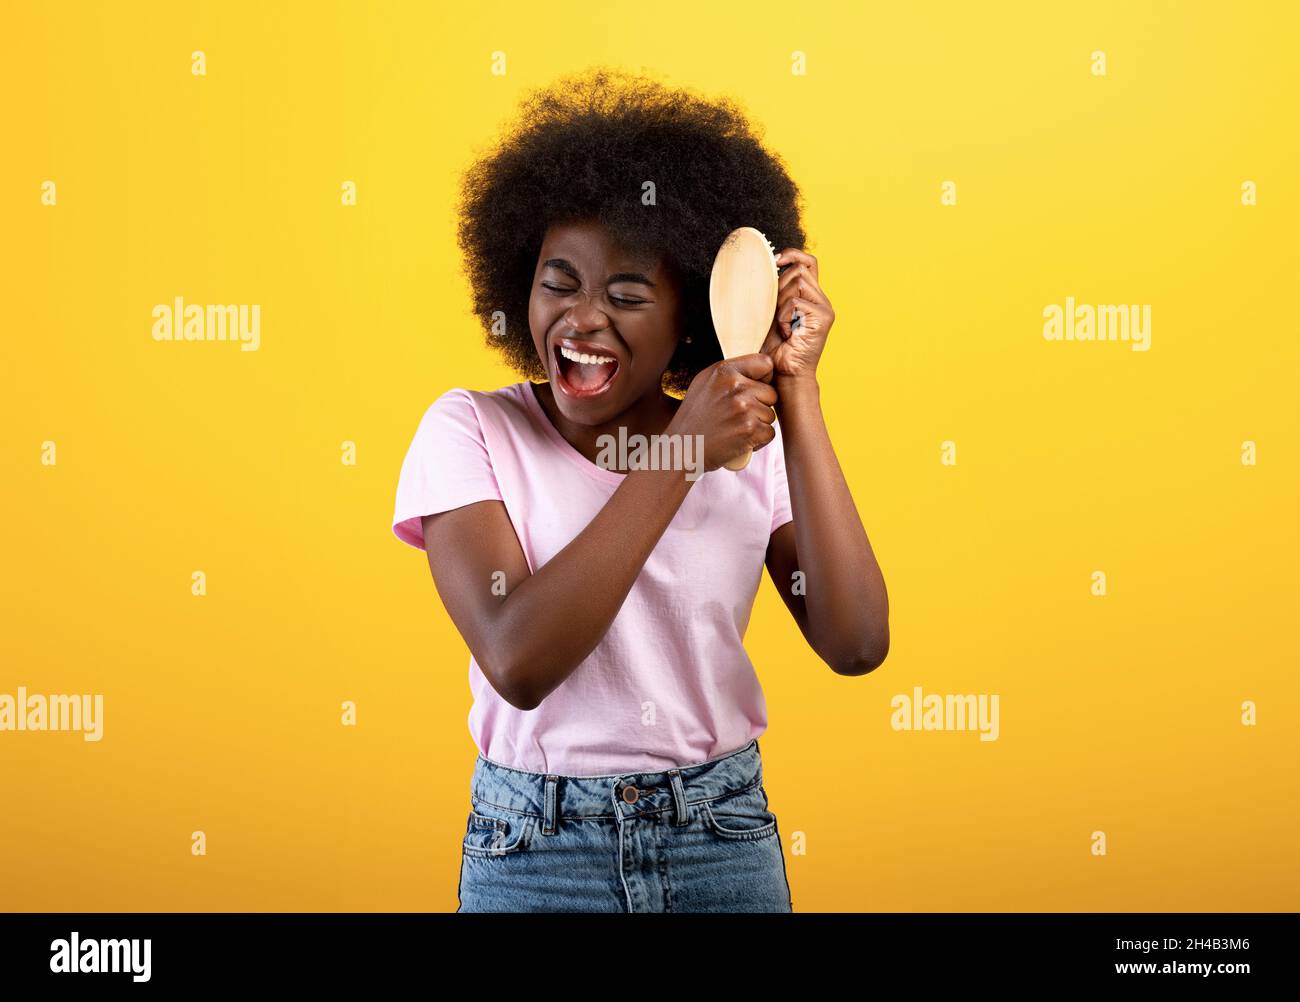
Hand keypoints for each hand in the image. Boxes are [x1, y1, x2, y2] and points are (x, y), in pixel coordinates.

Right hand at [669, 353, 777, 471]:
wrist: (682, 449)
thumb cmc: (693, 418)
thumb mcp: (703, 383)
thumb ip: (729, 373)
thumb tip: (756, 370)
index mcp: (724, 371)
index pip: (765, 363)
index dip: (765, 378)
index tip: (755, 389)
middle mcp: (735, 386)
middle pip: (771, 393)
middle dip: (761, 406)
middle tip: (738, 416)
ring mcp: (743, 408)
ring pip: (770, 415)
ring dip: (759, 424)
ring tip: (735, 429)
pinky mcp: (749, 429)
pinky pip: (769, 433)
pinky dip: (759, 440)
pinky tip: (740, 440)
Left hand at [760, 248, 834, 382]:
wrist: (786, 376)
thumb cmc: (775, 350)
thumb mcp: (770, 314)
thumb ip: (773, 293)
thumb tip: (765, 268)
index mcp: (810, 297)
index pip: (807, 262)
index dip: (792, 254)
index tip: (775, 260)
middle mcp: (820, 300)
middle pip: (798, 269)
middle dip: (779, 286)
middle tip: (776, 314)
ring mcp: (824, 308)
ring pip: (797, 281)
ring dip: (781, 303)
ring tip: (782, 325)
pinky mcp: (824, 316)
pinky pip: (795, 301)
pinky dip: (783, 317)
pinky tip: (787, 334)